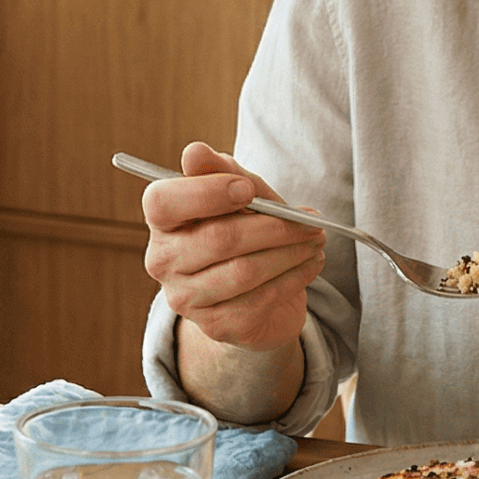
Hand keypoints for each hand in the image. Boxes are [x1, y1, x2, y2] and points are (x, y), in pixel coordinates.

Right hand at [141, 141, 326, 352]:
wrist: (253, 293)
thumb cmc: (243, 230)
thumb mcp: (240, 195)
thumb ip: (223, 172)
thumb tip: (194, 152)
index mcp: (162, 221)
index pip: (163, 202)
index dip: (206, 193)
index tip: (247, 188)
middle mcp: (163, 261)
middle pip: (218, 239)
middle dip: (274, 226)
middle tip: (311, 220)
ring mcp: (186, 298)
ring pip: (244, 271)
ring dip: (291, 252)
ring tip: (317, 239)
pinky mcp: (216, 326)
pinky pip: (260, 299)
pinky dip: (294, 277)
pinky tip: (312, 262)